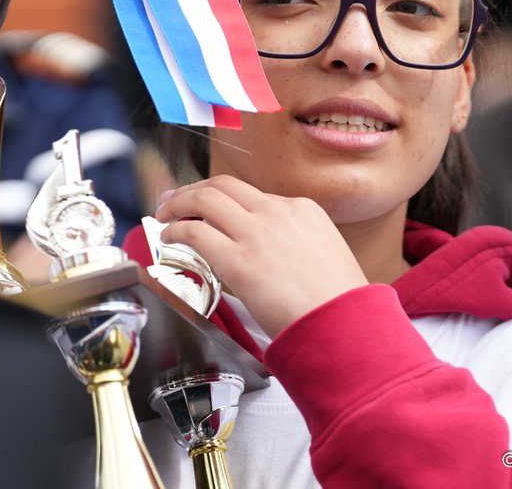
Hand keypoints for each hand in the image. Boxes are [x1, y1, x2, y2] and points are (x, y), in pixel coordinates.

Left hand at [156, 175, 367, 338]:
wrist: (345, 325)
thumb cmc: (338, 303)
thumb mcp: (324, 254)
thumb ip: (294, 242)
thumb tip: (266, 251)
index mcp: (302, 209)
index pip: (252, 196)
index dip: (223, 201)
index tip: (210, 210)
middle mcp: (277, 212)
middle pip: (223, 186)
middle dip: (193, 191)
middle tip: (175, 201)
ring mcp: (256, 233)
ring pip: (204, 199)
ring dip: (178, 205)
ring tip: (165, 216)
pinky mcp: (237, 260)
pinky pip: (194, 233)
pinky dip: (175, 231)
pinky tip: (169, 239)